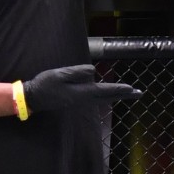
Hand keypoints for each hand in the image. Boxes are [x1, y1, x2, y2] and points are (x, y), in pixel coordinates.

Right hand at [22, 64, 141, 114]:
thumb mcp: (60, 75)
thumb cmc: (45, 85)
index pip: (104, 90)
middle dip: (124, 95)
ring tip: (128, 93)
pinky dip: (106, 96)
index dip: (119, 89)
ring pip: (103, 99)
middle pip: (108, 97)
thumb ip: (77, 73)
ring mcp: (80, 102)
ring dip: (116, 95)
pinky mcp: (76, 101)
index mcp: (81, 93)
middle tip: (139, 93)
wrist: (33, 98)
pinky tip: (108, 95)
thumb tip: (93, 71)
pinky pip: (97, 99)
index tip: (132, 89)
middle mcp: (84, 100)